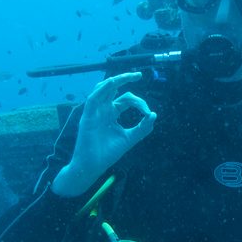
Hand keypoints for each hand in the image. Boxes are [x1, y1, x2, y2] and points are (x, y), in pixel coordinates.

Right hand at [52, 72, 156, 196]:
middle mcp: (103, 110)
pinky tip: (111, 83)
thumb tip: (154, 114)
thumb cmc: (108, 153)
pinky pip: (93, 99)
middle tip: (139, 74)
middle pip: (113, 89)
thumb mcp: (130, 139)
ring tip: (128, 76)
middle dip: (125, 79)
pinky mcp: (87, 117)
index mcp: (112, 114)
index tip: (147, 113)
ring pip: (101, 89)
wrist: (93, 166)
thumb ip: (142, 128)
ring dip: (114, 81)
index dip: (139, 103)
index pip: (126, 100)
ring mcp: (94, 112)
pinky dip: (102, 90)